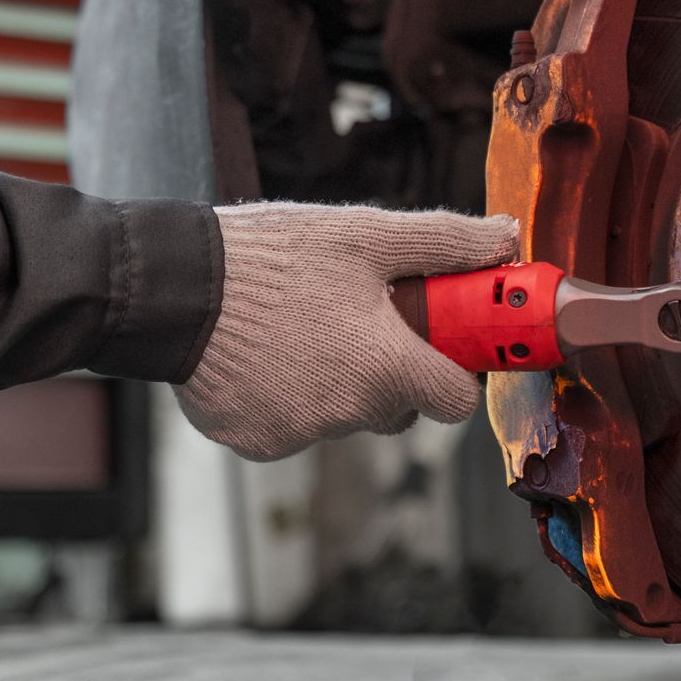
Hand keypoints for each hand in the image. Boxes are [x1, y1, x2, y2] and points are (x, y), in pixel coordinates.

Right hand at [176, 203, 518, 461]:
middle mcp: (349, 414)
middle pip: (396, 408)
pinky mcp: (256, 444)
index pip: (456, 402)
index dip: (453, 372)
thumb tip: (506, 237)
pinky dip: (285, 396)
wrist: (173, 287)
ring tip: (297, 327)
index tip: (437, 343)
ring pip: (342, 415)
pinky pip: (291, 425)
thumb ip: (444, 242)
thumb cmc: (273, 257)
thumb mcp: (365, 236)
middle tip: (355, 320)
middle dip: (388, 370)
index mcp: (386, 368)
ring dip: (333, 381)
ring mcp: (300, 435)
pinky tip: (261, 354)